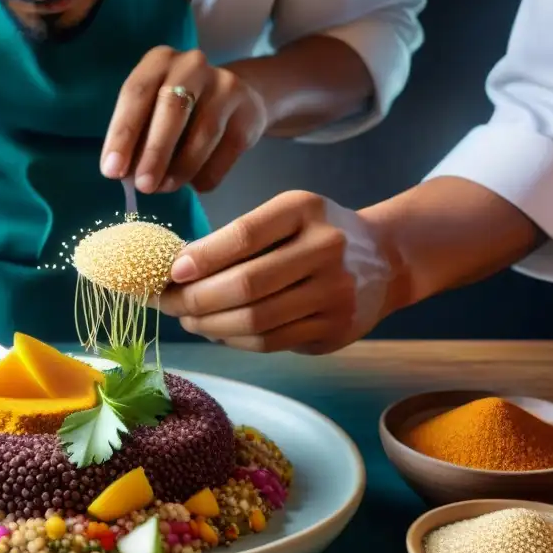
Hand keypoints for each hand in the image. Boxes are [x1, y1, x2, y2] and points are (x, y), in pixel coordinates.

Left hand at [100, 46, 267, 194]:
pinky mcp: (248, 113)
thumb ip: (138, 138)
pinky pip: (226, 151)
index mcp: (159, 61)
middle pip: (171, 109)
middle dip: (154, 152)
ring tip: (164, 188)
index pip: (136, 94)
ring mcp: (225, 86)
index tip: (112, 170)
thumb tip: (127, 175)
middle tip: (142, 186)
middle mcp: (192, 65)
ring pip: (202, 133)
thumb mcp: (152, 111)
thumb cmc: (179, 110)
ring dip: (180, 168)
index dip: (123, 134)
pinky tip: (193, 183)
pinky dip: (206, 174)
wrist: (237, 99)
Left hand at [156, 191, 393, 353]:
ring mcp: (335, 294)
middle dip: (195, 298)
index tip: (170, 271)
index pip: (244, 235)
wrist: (385, 259)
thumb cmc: (316, 234)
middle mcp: (326, 249)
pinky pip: (270, 342)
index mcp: (305, 211)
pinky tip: (216, 331)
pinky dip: (234, 340)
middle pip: (245, 285)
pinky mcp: (335, 330)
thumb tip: (177, 270)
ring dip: (209, 324)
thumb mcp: (286, 215)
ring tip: (187, 318)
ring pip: (255, 321)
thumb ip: (238, 237)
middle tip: (167, 302)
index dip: (201, 257)